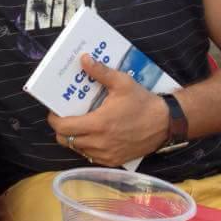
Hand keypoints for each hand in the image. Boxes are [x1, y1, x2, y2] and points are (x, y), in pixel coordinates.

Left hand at [47, 55, 169, 166]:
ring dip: (73, 138)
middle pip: (66, 140)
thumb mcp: (122, 82)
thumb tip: (83, 59)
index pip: (63, 127)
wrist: (166, 123)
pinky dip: (86, 147)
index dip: (54, 119)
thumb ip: (100, 71)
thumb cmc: (142, 102)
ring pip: (77, 149)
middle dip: (61, 129)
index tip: (55, 111)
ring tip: (78, 124)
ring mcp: (107, 154)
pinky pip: (91, 156)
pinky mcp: (114, 161)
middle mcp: (100, 142)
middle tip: (65, 116)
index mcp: (98, 124)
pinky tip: (92, 135)